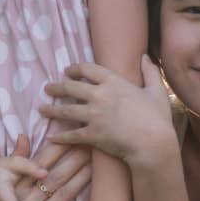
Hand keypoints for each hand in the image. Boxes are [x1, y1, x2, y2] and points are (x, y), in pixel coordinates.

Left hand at [41, 57, 173, 167]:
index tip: (67, 71)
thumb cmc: (158, 118)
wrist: (153, 143)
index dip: (74, 69)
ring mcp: (93, 115)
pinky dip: (60, 137)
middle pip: (71, 87)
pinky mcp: (91, 135)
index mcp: (114, 82)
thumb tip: (145, 57)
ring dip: (51, 110)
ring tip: (41, 109)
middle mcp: (99, 96)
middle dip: (57, 87)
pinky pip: (71, 135)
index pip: (88, 69)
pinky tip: (51, 137)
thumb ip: (150, 72)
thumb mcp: (157, 91)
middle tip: (48, 88)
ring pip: (65, 110)